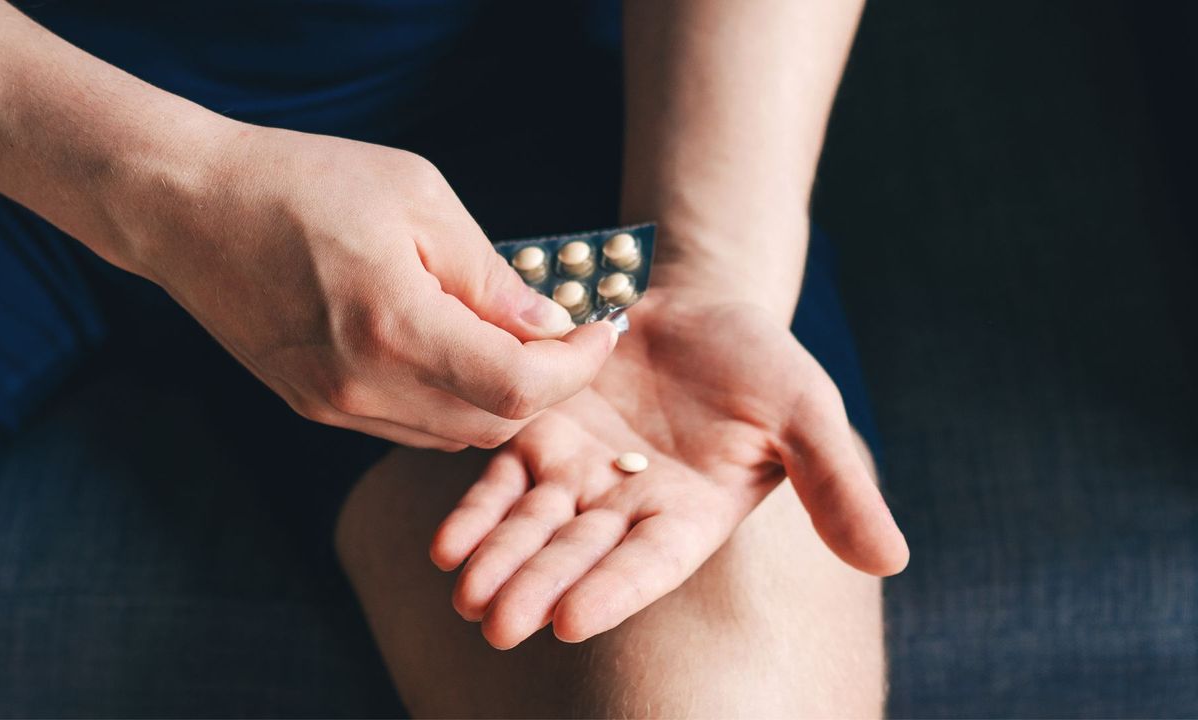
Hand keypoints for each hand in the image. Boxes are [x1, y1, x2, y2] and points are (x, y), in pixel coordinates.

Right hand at [124, 124, 617, 449]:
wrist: (188, 208)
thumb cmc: (302, 182)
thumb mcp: (417, 196)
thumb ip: (488, 272)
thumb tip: (549, 323)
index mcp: (394, 325)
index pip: (520, 387)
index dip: (577, 367)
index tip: (599, 330)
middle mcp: (363, 385)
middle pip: (495, 423)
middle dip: (548, 384)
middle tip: (563, 331)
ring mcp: (335, 407)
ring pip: (456, 434)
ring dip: (501, 398)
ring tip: (507, 335)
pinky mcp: (316, 409)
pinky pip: (412, 428)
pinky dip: (452, 401)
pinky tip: (453, 350)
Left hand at [430, 286, 908, 647]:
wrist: (695, 303)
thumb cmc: (758, 361)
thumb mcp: (807, 412)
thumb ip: (838, 485)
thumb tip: (891, 560)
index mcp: (689, 515)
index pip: (649, 562)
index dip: (611, 589)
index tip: (571, 620)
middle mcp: (627, 508)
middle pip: (578, 554)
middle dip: (537, 587)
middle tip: (496, 623)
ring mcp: (578, 474)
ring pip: (533, 524)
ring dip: (498, 559)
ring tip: (464, 593)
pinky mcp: (538, 435)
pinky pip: (501, 479)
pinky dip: (477, 509)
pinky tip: (445, 543)